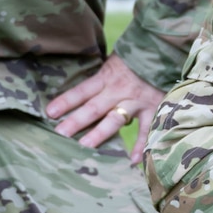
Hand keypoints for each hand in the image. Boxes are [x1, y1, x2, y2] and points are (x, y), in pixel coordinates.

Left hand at [46, 54, 164, 161]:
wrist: (163, 52)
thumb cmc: (133, 60)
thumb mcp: (112, 63)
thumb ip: (98, 80)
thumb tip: (77, 97)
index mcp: (106, 77)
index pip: (82, 91)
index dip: (67, 101)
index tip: (49, 113)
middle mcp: (119, 90)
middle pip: (94, 108)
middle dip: (76, 121)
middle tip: (60, 134)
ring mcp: (136, 101)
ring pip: (115, 119)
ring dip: (99, 133)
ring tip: (84, 147)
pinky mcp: (152, 109)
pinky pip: (146, 129)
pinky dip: (141, 145)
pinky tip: (132, 160)